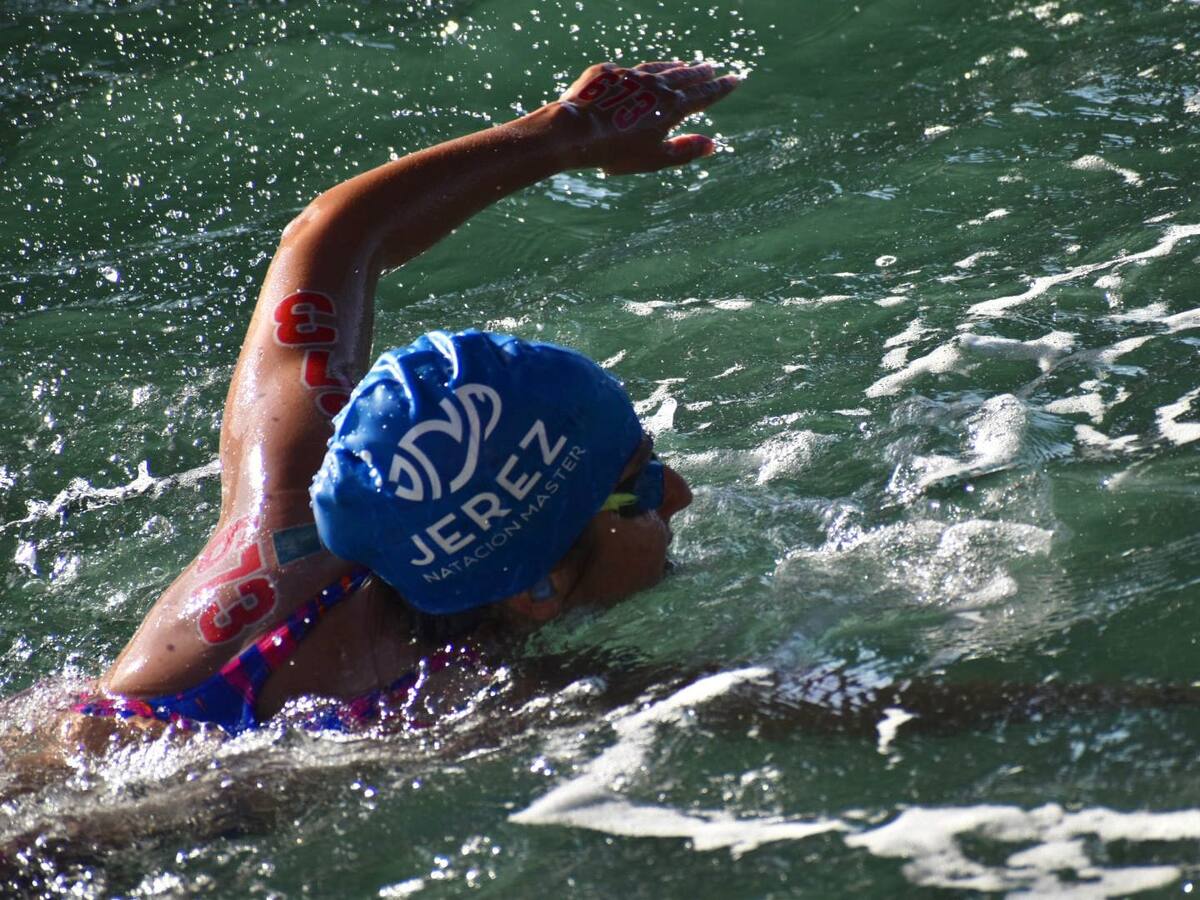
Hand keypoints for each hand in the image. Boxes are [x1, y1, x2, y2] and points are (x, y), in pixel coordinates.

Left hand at [557, 61, 739, 174]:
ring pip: (659, 68)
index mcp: (672, 108)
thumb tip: (712, 145)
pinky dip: (642, 72)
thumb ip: (684, 150)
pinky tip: (641, 74)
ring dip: (674, 68)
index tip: (735, 78)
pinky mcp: (607, 73)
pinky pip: (629, 71)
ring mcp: (630, 76)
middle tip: (711, 68)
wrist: (576, 131)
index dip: (721, 88)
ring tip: (685, 65)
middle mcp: (655, 86)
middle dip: (700, 73)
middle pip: (684, 76)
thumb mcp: (654, 158)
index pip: (704, 95)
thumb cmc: (616, 151)